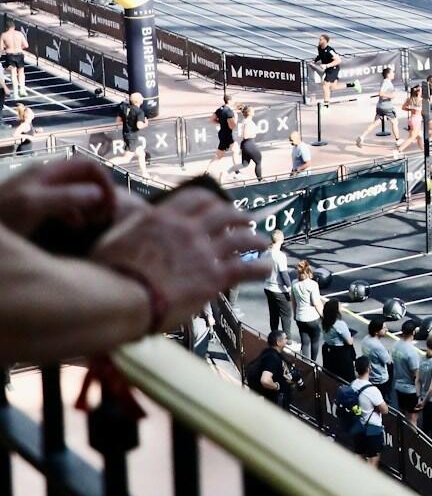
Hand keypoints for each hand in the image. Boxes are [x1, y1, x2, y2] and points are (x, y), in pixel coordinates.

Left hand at [0, 156, 117, 236]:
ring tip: (94, 222)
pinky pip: (65, 202)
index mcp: (47, 172)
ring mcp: (40, 190)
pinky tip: (75, 226)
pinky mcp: (34, 204)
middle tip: (105, 216)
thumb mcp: (33, 206)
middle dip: (100, 192)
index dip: (104, 182)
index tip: (111, 205)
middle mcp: (46, 176)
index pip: (88, 165)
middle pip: (84, 176)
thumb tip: (98, 193)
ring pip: (76, 190)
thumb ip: (66, 197)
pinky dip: (76, 212)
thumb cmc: (2, 217)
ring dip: (90, 203)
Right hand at [90, 187, 267, 330]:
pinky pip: (246, 267)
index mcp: (160, 218)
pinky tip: (267, 268)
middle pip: (221, 212)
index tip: (216, 204)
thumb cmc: (101, 276)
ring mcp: (202, 252)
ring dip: (254, 238)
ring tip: (262, 241)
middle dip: (235, 214)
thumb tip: (124, 230)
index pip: (193, 197)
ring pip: (239, 237)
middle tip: (244, 219)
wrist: (114, 298)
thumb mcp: (108, 241)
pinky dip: (260, 267)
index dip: (210, 199)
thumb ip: (125, 232)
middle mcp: (186, 229)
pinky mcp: (213, 277)